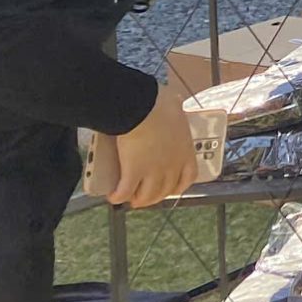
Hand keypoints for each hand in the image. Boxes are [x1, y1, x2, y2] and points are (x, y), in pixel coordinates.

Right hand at [108, 90, 197, 208]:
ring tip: (129, 198)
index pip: (188, 177)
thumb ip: (175, 111)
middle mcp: (172, 166)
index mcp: (185, 151)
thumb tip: (173, 102)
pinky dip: (118, 197)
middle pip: (165, 190)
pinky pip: (125, 192)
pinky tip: (113, 196)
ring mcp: (153, 172)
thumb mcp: (175, 108)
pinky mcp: (133, 173)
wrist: (142, 110)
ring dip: (137, 199)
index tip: (170, 188)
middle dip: (154, 196)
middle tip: (144, 195)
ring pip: (146, 196)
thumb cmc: (159, 104)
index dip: (178, 186)